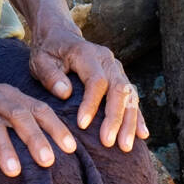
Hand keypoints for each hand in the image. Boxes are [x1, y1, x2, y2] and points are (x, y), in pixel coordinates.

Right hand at [0, 67, 76, 175]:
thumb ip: (19, 116)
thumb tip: (51, 142)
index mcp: (7, 94)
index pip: (37, 108)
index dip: (55, 127)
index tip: (71, 148)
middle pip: (18, 116)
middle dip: (35, 138)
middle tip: (49, 161)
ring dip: (4, 148)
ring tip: (15, 172)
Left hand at [29, 23, 148, 152]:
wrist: (61, 36)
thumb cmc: (48, 52)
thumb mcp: (40, 60)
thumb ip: (50, 75)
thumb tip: (65, 93)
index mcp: (86, 54)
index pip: (96, 80)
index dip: (91, 104)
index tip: (82, 125)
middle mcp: (107, 60)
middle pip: (119, 89)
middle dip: (115, 118)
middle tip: (108, 143)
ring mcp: (116, 69)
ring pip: (130, 95)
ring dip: (129, 122)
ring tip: (126, 146)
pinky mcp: (120, 77)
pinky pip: (133, 98)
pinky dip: (138, 116)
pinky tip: (143, 134)